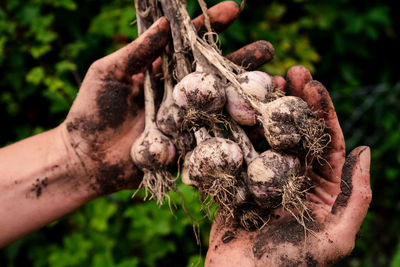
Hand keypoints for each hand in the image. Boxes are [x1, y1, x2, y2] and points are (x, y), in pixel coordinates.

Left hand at [61, 1, 267, 195]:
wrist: (86, 158)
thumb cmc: (91, 111)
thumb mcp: (108, 72)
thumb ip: (138, 50)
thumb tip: (164, 23)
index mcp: (160, 70)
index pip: (189, 44)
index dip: (210, 26)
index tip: (233, 9)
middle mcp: (178, 92)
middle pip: (214, 72)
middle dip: (242, 60)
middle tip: (269, 49)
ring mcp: (185, 119)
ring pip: (222, 102)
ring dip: (249, 93)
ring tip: (276, 83)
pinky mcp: (187, 144)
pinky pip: (216, 134)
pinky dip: (240, 128)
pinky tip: (262, 121)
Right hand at [205, 67, 371, 265]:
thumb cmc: (291, 266)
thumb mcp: (337, 238)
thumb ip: (357, 198)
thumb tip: (365, 150)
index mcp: (321, 188)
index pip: (326, 142)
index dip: (322, 112)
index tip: (313, 84)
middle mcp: (294, 177)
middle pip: (298, 132)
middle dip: (296, 101)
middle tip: (290, 71)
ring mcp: (264, 176)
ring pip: (269, 136)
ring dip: (268, 108)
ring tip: (266, 82)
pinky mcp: (238, 179)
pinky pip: (240, 150)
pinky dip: (239, 127)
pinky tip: (237, 107)